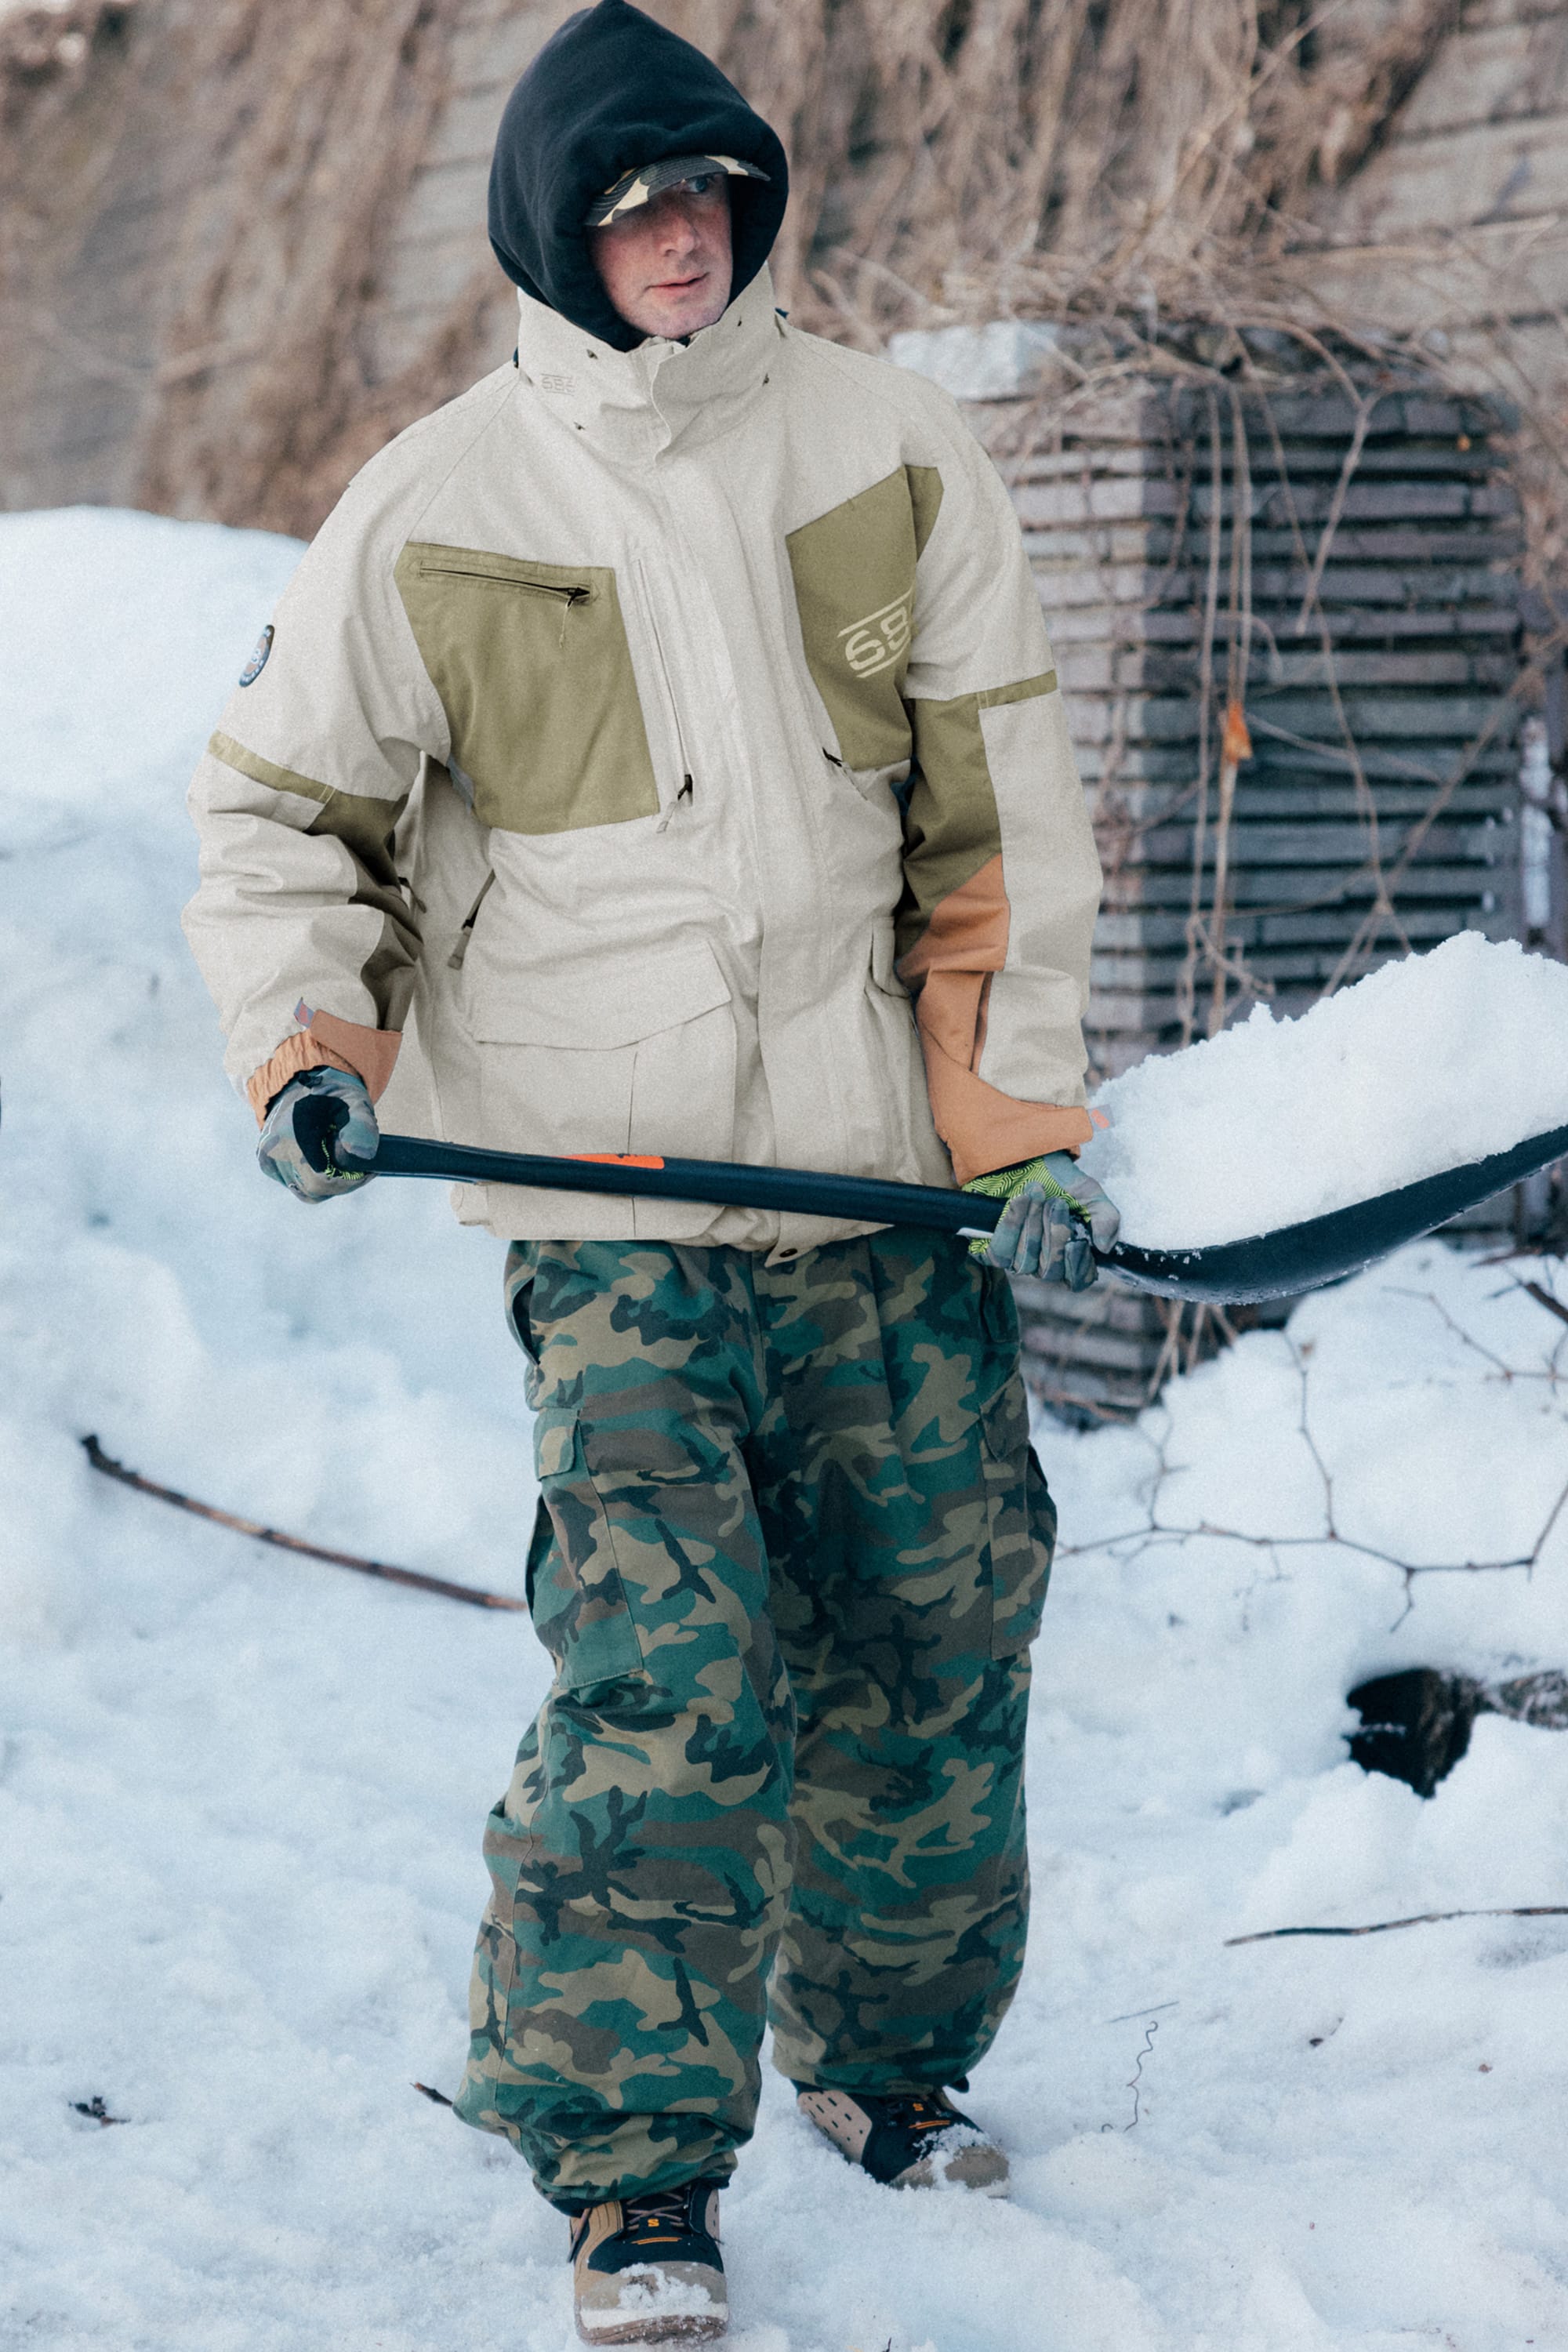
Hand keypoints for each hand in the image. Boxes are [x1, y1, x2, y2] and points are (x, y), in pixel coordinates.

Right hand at [257, 1067, 378, 1202]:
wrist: (299, 1081)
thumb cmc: (332, 1091)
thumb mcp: (354, 1101)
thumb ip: (362, 1126)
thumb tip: (363, 1155)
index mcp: (294, 1134)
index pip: (323, 1180)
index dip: (350, 1181)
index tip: (368, 1171)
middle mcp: (275, 1148)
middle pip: (315, 1189)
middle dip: (342, 1184)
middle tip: (360, 1168)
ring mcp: (267, 1157)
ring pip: (305, 1191)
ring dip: (329, 1184)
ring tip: (344, 1163)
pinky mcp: (266, 1162)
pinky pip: (295, 1185)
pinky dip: (314, 1180)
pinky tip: (327, 1163)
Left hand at [963, 1151, 1119, 1289]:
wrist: (1021, 1158)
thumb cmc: (1055, 1178)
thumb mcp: (1088, 1192)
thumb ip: (1105, 1216)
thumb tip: (1104, 1247)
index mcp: (1068, 1254)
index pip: (1077, 1280)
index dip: (1077, 1267)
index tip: (1078, 1241)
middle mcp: (1042, 1262)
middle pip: (1050, 1271)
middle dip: (1054, 1236)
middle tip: (1056, 1204)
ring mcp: (1016, 1258)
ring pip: (1025, 1262)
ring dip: (1033, 1225)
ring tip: (1036, 1194)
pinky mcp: (990, 1249)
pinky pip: (1000, 1251)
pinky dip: (1012, 1225)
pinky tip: (1019, 1201)